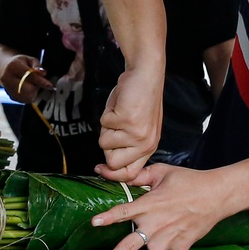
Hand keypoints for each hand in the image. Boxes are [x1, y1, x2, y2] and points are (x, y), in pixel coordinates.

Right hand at [0, 54, 50, 103]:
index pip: (29, 76)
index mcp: (13, 66)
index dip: (41, 81)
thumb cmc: (22, 64)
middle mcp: (7, 79)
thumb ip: (37, 66)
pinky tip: (29, 89)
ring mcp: (8, 89)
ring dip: (34, 92)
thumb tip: (43, 74)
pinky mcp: (11, 97)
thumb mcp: (30, 60)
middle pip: (28, 89)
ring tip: (33, 84)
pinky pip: (26, 100)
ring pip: (28, 97)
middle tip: (39, 82)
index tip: (50, 86)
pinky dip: (31, 96)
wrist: (6, 69)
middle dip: (37, 87)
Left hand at [88, 164, 237, 249]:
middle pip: (129, 246)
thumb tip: (109, 170)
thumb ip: (136, 175)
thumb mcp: (161, 172)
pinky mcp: (181, 247)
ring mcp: (168, 239)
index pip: (123, 212)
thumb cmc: (188, 180)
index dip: (108, 217)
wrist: (216, 194)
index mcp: (148, 205)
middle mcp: (155, 226)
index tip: (94, 223)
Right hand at [96, 64, 163, 182]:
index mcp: (148, 147)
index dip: (112, 174)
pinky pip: (104, 124)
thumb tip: (105, 164)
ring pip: (104, 142)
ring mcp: (137, 133)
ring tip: (120, 113)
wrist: (145, 75)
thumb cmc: (137, 99)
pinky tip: (120, 105)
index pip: (130, 174)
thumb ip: (125, 146)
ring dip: (106, 126)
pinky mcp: (128, 120)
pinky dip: (107, 113)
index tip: (99, 168)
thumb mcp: (136, 129)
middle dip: (107, 144)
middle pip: (112, 162)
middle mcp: (145, 144)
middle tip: (116, 127)